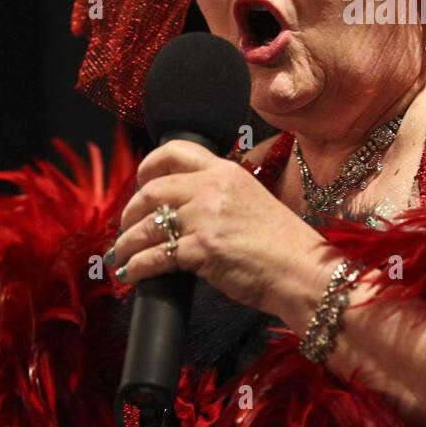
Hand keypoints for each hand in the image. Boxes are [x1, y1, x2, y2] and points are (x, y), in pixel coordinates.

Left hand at [110, 140, 321, 315]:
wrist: (304, 272)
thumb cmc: (283, 246)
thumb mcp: (251, 203)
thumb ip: (219, 198)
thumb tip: (181, 210)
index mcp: (227, 172)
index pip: (175, 151)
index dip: (148, 166)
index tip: (140, 183)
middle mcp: (214, 188)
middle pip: (151, 190)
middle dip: (130, 213)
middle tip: (126, 228)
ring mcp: (207, 217)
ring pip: (147, 225)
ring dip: (126, 244)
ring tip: (121, 256)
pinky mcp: (202, 249)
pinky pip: (154, 257)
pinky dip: (136, 267)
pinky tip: (132, 275)